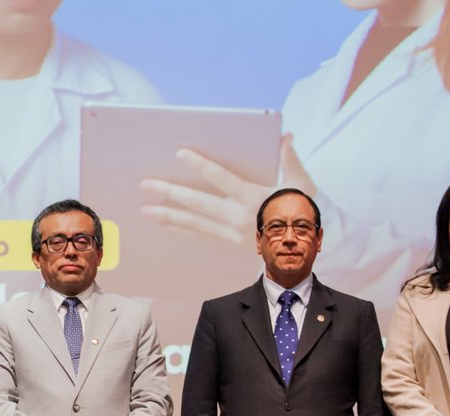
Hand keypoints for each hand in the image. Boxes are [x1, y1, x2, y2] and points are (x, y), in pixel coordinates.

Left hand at [140, 134, 316, 244]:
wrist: (303, 245)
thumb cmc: (301, 209)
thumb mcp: (301, 183)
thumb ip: (290, 159)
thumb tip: (285, 137)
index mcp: (254, 198)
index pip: (223, 178)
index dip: (202, 166)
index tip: (181, 153)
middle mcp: (239, 217)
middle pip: (198, 203)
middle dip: (170, 192)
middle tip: (146, 184)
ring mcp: (231, 232)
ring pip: (194, 222)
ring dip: (168, 215)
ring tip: (146, 210)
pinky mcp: (229, 242)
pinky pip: (200, 235)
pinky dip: (181, 229)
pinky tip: (164, 225)